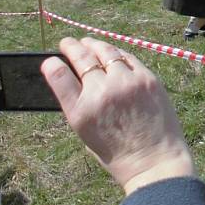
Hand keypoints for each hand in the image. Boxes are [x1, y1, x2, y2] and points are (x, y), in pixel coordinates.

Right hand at [41, 37, 194, 195]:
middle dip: (71, 46)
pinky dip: (118, 54)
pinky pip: (128, 57)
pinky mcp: (148, 78)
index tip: (50, 60)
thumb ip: (80, 105)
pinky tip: (113, 53)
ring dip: (94, 44)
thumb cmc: (119, 154)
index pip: (58, 76)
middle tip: (67, 43)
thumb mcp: (86, 133)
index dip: (51, 64)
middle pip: (81, 57)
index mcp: (80, 112)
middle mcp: (101, 93)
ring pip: (106, 51)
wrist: (155, 161)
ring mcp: (126, 83)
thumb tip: (77, 79)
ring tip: (88, 43)